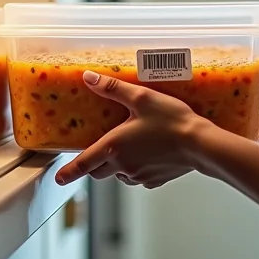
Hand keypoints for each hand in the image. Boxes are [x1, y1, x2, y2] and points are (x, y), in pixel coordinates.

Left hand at [54, 70, 206, 188]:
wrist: (200, 144)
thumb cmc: (171, 120)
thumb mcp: (140, 97)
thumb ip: (112, 88)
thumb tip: (89, 78)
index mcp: (114, 147)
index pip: (83, 163)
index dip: (68, 172)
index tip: (58, 178)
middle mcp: (123, 166)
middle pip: (99, 172)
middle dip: (95, 164)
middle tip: (97, 153)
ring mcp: (139, 176)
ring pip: (119, 174)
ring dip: (118, 165)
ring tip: (130, 146)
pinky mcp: (155, 181)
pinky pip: (138, 177)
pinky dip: (137, 168)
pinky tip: (149, 153)